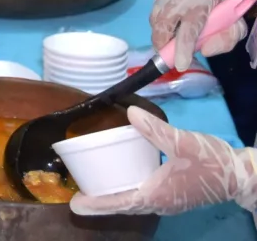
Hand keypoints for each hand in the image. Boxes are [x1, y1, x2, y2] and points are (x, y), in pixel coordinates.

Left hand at [71, 106, 256, 215]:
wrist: (240, 175)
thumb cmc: (212, 160)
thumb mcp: (184, 142)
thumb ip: (156, 129)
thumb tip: (130, 112)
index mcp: (157, 194)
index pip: (120, 202)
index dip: (97, 204)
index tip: (76, 204)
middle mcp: (159, 202)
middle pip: (123, 205)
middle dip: (100, 203)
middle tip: (77, 196)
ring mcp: (168, 201)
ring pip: (134, 203)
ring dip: (113, 198)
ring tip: (93, 188)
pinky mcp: (174, 197)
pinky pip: (144, 198)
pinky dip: (128, 193)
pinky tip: (122, 180)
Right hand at [149, 0, 245, 71]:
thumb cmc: (222, 12)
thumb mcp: (234, 27)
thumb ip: (225, 40)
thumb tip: (205, 51)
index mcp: (204, 3)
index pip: (189, 28)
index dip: (183, 48)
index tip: (180, 65)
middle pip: (164, 23)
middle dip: (163, 42)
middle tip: (168, 55)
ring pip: (156, 20)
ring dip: (160, 35)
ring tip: (172, 38)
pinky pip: (153, 15)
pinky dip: (159, 25)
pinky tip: (170, 25)